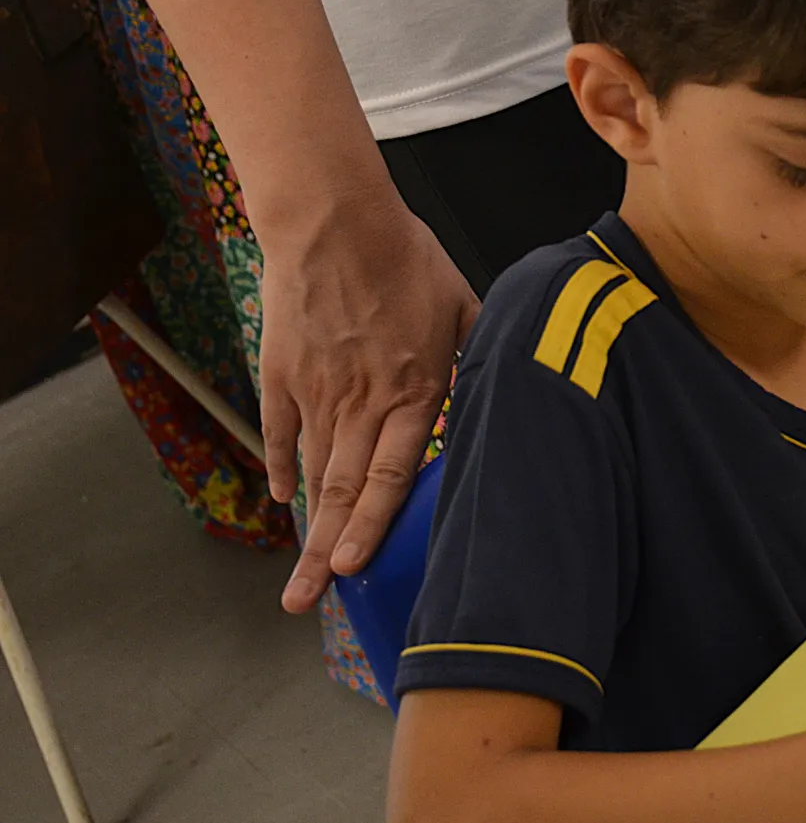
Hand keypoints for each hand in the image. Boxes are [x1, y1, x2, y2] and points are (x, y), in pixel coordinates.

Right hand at [259, 194, 478, 611]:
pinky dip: (279, 466)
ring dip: (304, 529)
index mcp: (413, 390)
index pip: (390, 475)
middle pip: (342, 492)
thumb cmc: (406, 257)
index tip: (357, 570)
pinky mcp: (283, 370)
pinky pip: (277, 430)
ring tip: (296, 580)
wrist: (333, 218)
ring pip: (309, 473)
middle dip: (326, 554)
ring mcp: (317, 390)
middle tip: (311, 604)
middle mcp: (361, 401)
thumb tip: (510, 386)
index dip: (373, 528)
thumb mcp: (464, 307)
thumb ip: (480, 356)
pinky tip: (282, 499)